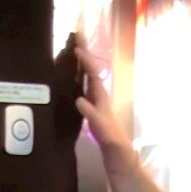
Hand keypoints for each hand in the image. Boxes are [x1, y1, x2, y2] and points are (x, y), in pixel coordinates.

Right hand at [74, 37, 135, 175]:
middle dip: (85, 53)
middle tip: (77, 34)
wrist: (120, 158)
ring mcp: (96, 103)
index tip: (77, 47)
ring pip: (87, 78)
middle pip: (91, 70)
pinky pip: (83, 89)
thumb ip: (92, 116)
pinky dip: (77, 79)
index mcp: (102, 99)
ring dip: (80, 64)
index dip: (86, 62)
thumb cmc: (113, 144)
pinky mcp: (92, 112)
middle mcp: (100, 97)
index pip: (93, 75)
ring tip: (71, 50)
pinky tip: (70, 79)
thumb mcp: (103, 130)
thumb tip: (79, 100)